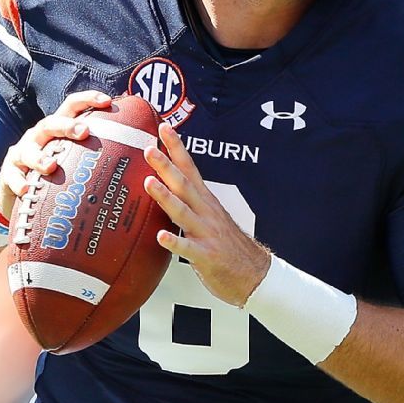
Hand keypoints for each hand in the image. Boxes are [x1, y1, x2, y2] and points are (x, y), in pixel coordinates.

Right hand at [0, 90, 112, 216]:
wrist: (21, 187)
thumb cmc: (58, 170)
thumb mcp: (75, 157)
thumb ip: (100, 152)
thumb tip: (142, 150)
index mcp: (58, 128)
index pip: (72, 106)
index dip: (88, 99)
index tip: (108, 101)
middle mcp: (39, 135)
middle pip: (52, 123)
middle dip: (67, 125)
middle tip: (84, 132)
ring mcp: (22, 151)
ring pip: (29, 149)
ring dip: (40, 158)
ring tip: (52, 167)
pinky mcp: (9, 171)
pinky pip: (11, 175)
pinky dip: (18, 181)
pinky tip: (26, 190)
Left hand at [144, 123, 271, 306]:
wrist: (255, 274)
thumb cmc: (226, 246)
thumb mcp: (209, 217)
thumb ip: (189, 202)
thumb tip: (166, 186)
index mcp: (205, 201)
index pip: (189, 169)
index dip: (177, 148)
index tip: (163, 128)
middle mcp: (206, 212)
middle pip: (184, 185)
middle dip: (166, 166)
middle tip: (149, 149)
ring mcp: (206, 233)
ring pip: (183, 212)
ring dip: (165, 196)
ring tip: (148, 183)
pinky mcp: (206, 256)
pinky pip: (187, 248)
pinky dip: (174, 241)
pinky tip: (160, 236)